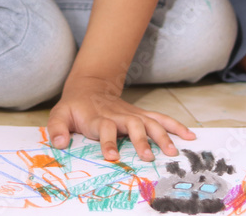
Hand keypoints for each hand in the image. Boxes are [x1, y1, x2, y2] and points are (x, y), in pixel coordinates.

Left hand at [47, 75, 195, 161]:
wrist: (89, 87)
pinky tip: (189, 136)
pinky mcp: (141, 115)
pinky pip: (161, 119)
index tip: (113, 157)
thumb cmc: (74, 107)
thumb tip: (59, 144)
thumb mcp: (59, 115)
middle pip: (133, 125)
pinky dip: (176, 126)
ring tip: (173, 151)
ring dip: (163, 136)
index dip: (108, 142)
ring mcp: (132, 114)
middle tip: (149, 157)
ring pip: (151, 122)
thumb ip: (56, 129)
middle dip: (142, 140)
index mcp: (98, 117)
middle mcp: (118, 115)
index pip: (105, 128)